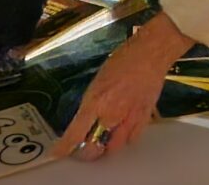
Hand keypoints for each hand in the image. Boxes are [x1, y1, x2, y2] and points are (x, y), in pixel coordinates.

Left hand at [52, 13, 194, 160]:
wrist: (150, 54)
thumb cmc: (124, 60)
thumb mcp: (97, 81)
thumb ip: (91, 103)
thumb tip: (84, 119)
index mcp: (96, 101)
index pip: (76, 133)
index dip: (65, 147)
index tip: (59, 152)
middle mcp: (111, 114)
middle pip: (94, 148)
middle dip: (85, 151)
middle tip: (81, 148)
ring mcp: (129, 119)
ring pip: (113, 148)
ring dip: (104, 147)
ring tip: (101, 141)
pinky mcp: (144, 119)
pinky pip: (131, 140)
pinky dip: (124, 140)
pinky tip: (121, 133)